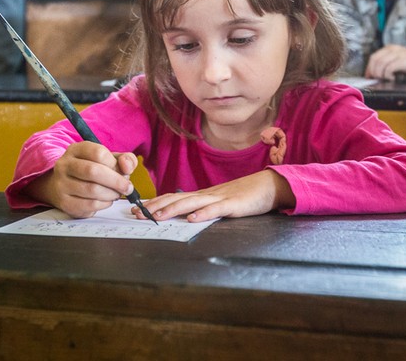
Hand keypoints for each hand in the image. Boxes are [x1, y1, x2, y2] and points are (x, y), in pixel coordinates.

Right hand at [29, 141, 137, 217]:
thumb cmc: (91, 171)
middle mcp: (65, 165)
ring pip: (92, 190)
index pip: (98, 152)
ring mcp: (62, 184)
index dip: (115, 164)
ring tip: (116, 193)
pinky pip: (89, 205)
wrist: (65, 186)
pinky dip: (104, 204)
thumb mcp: (108, 160)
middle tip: (127, 187)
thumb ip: (124, 159)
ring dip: (111, 194)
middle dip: (116, 181)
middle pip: (93, 171)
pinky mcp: (64, 202)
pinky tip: (107, 200)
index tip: (123, 171)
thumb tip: (128, 166)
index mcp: (76, 149)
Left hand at [133, 170, 293, 222]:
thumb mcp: (219, 203)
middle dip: (155, 206)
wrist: (268, 186)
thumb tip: (185, 216)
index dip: (155, 203)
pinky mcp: (233, 205)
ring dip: (172, 209)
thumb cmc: (244, 196)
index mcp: (202, 196)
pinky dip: (203, 214)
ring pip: (191, 204)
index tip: (137, 208)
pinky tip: (192, 220)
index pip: (174, 197)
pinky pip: (216, 210)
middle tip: (136, 213)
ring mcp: (220, 199)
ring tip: (156, 216)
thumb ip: (203, 208)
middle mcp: (207, 195)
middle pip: (177, 199)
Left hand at [365, 44, 405, 80]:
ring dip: (381, 74)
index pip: (373, 57)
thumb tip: (373, 75)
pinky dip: (388, 74)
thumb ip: (385, 65)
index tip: (369, 77)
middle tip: (379, 79)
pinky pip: (390, 67)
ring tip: (387, 78)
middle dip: (374, 72)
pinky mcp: (403, 60)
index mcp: (389, 48)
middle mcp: (392, 49)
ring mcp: (398, 54)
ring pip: (381, 64)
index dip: (369, 68)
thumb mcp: (396, 61)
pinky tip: (393, 78)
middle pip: (375, 60)